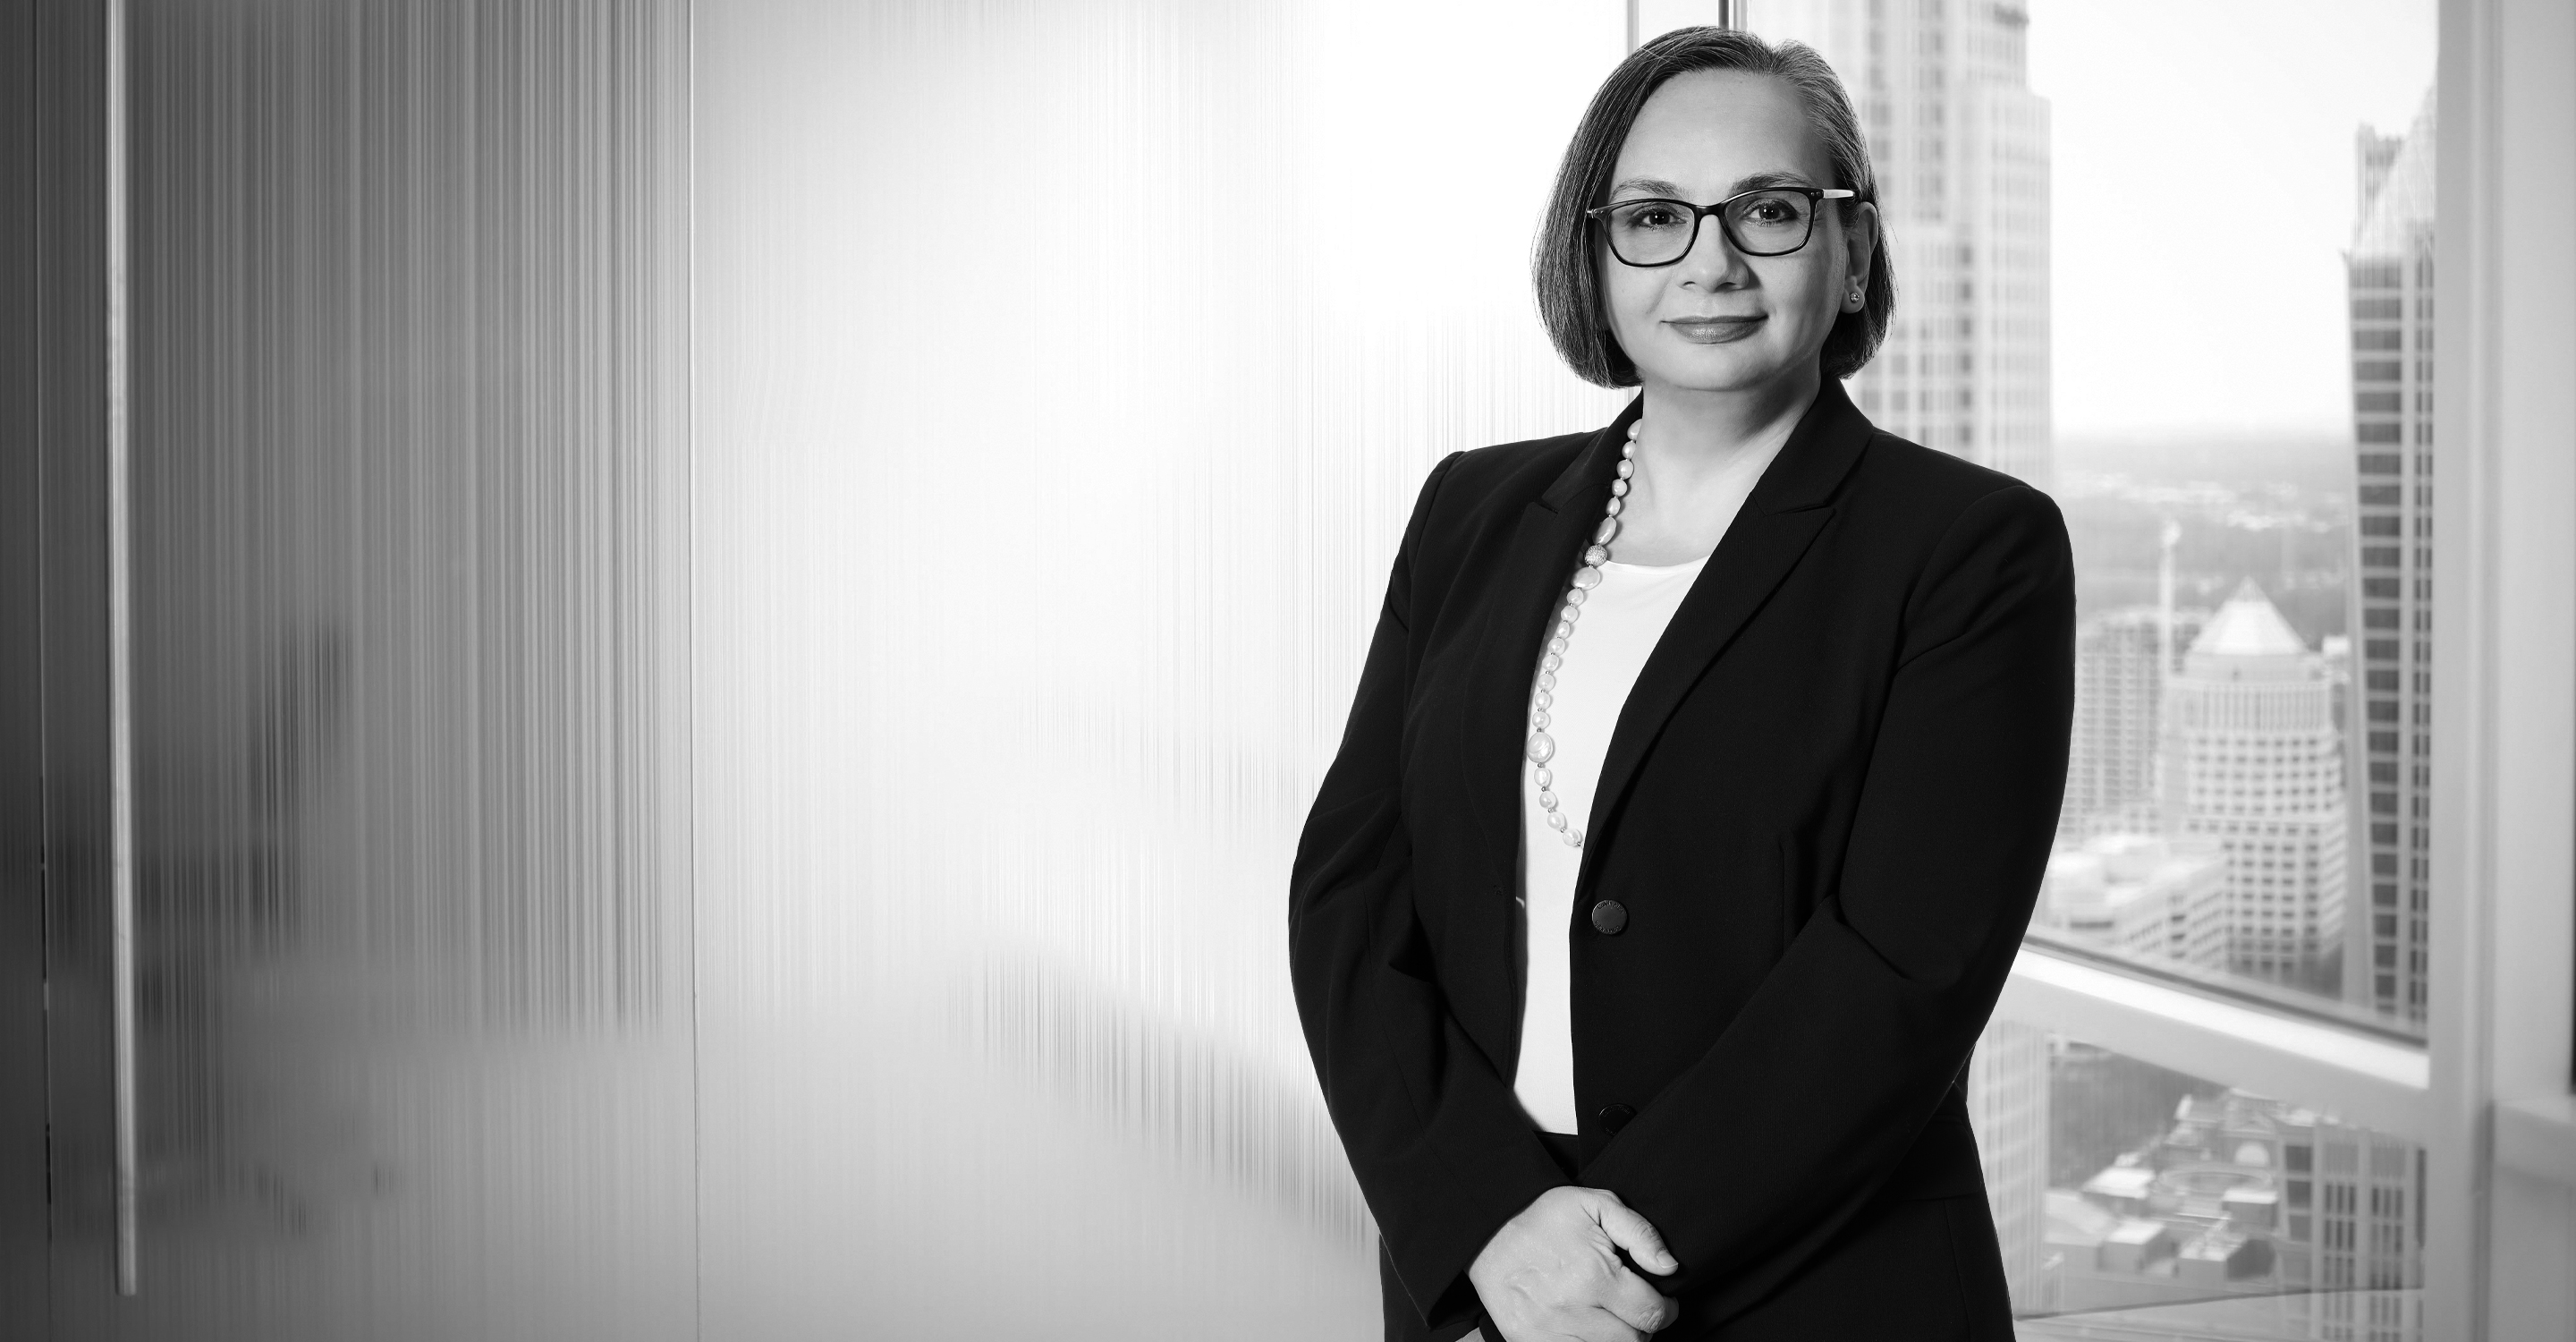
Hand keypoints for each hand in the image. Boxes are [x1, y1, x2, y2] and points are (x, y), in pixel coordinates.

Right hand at [1468, 1185, 1680, 1340]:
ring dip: (1616, 1338)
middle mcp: (1572, 1309)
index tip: (1664, 1303)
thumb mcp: (1596, 1204)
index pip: (1651, 1314)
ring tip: (1610, 1318)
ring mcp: (1547, 1332)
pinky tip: (1587, 1328)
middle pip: (1632, 1341)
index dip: (1667, 1310)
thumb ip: (1640, 1233)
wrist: (1486, 1231)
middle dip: (1642, 1327)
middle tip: (1635, 1310)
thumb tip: (1669, 1267)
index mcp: (1594, 1275)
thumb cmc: (1544, 1217)